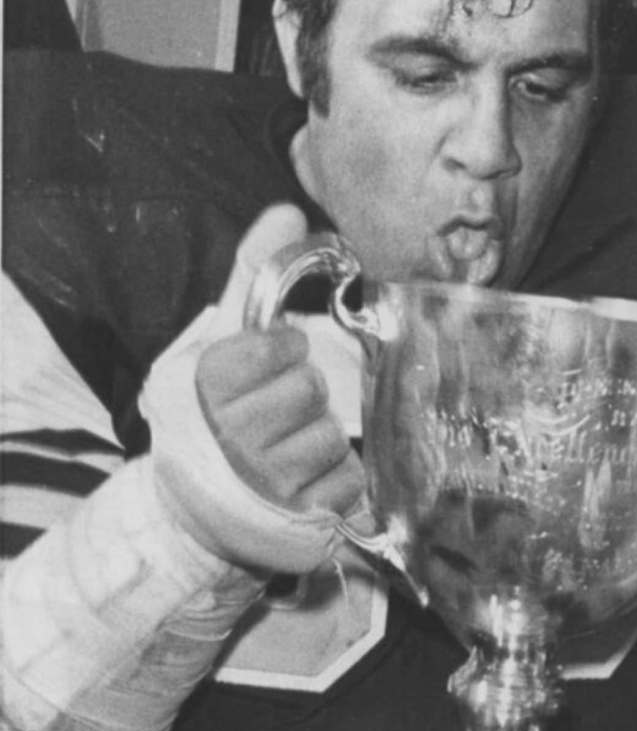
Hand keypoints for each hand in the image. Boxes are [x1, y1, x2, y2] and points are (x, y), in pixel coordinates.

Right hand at [195, 205, 363, 514]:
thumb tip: (287, 209)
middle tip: (276, 411)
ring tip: (286, 448)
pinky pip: (349, 480)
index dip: (280, 351)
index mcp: (205, 387)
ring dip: (318, 438)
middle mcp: (231, 436)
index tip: (268, 363)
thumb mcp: (217, 344)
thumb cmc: (208, 417)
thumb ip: (249, 276)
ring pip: (329, 434)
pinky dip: (337, 477)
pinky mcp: (299, 520)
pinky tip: (306, 479)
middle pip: (309, 388)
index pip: (278, 346)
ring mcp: (265, 484)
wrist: (193, 512)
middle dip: (301, 395)